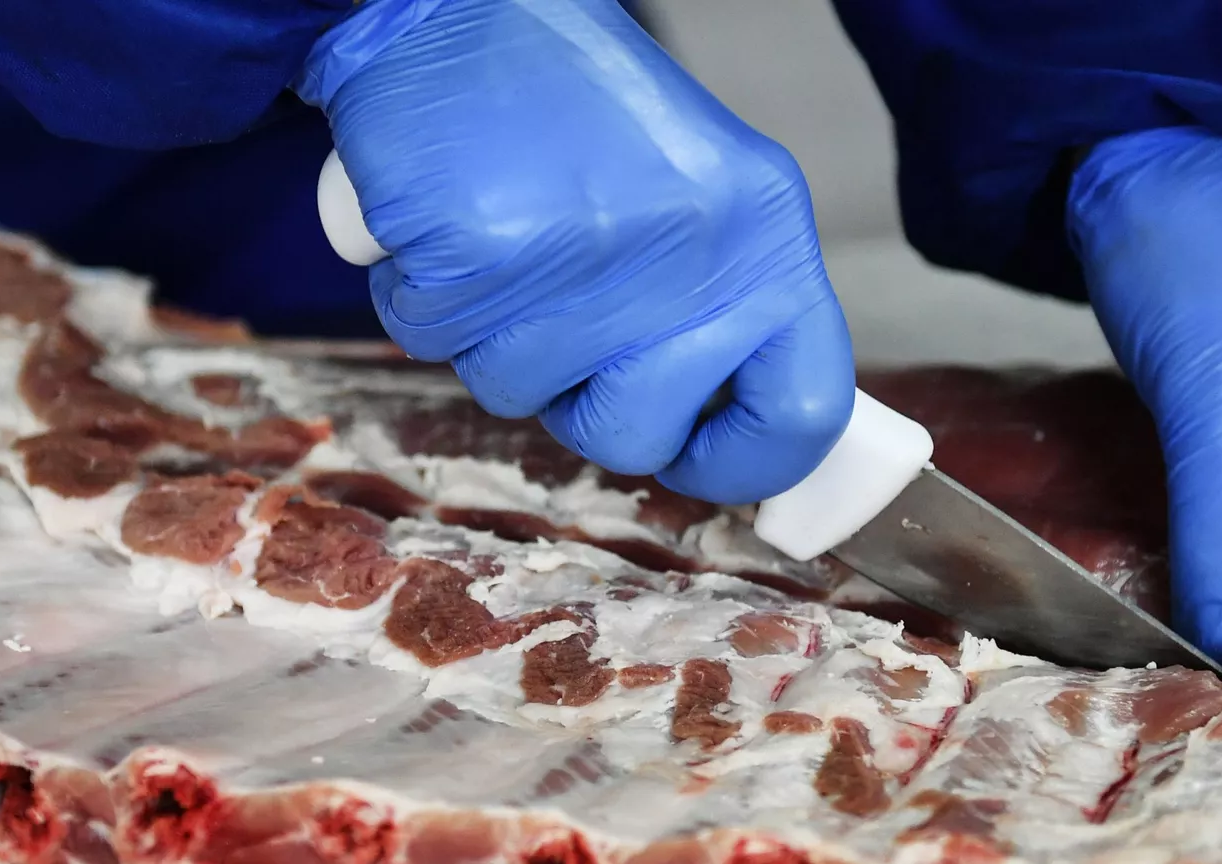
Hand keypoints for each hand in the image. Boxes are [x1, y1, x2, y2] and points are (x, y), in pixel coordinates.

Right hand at [298, 0, 852, 504]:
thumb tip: (724, 429)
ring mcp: (586, 255)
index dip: (743, 461)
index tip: (696, 458)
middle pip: (636, 436)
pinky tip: (442, 225)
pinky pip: (432, 339)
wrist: (456, 3)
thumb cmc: (575, 104)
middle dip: (578, 402)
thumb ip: (724, 309)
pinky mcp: (481, 252)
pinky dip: (419, 296)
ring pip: (518, 395)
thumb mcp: (702, 197)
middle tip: (558, 322)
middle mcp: (692, 249)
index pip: (803, 411)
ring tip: (500, 243)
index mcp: (765, 233)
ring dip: (490, 338)